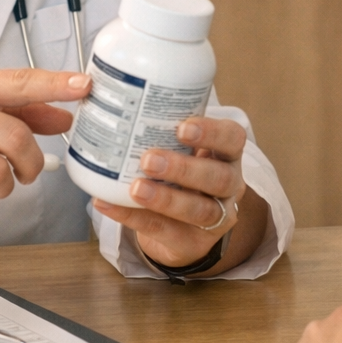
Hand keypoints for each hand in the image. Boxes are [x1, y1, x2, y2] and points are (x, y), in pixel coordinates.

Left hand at [91, 116, 252, 268]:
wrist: (182, 226)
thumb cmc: (179, 175)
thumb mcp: (181, 150)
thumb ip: (162, 131)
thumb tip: (111, 99)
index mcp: (227, 155)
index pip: (233, 139)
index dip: (212, 133)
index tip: (182, 128)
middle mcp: (229, 186)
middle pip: (218, 177)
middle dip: (184, 168)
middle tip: (149, 159)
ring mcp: (216, 218)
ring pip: (199, 210)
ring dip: (165, 198)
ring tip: (135, 188)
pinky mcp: (193, 243)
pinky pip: (164, 231)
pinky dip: (132, 218)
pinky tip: (108, 205)